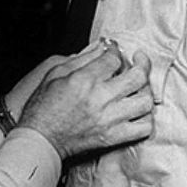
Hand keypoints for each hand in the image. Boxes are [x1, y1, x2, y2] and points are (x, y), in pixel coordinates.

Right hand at [18, 48, 153, 159]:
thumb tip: (101, 48)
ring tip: (140, 86)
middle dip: (142, 64)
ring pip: (145, 102)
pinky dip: (145, 118)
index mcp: (85, 80)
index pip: (114, 59)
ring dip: (146, 91)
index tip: (114, 52)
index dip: (116, 51)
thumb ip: (82, 58)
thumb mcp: (55, 73)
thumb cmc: (43, 107)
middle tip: (139, 61)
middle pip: (137, 77)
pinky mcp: (113, 137)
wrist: (40, 139)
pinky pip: (143, 128)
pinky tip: (138, 111)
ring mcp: (109, 119)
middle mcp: (101, 98)